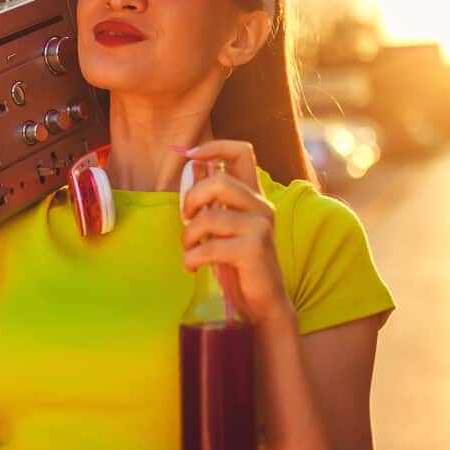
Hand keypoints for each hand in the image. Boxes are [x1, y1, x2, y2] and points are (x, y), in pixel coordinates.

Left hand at [177, 139, 294, 328]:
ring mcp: (260, 227)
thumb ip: (213, 199)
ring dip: (188, 236)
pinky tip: (192, 266)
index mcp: (254, 196)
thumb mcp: (223, 227)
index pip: (242, 152)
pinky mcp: (254, 249)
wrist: (263, 302)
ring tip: (189, 250)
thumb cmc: (238, 264)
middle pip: (218, 180)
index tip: (190, 156)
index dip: (215, 147)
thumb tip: (194, 166)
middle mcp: (261, 206)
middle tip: (186, 219)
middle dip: (191, 198)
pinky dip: (192, 258)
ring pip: (209, 216)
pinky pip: (210, 246)